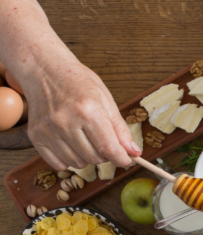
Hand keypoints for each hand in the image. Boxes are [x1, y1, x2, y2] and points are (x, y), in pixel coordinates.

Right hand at [24, 60, 138, 169]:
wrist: (45, 71)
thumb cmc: (78, 83)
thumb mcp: (106, 100)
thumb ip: (120, 129)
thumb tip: (134, 153)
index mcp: (88, 111)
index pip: (109, 148)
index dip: (122, 159)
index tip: (126, 160)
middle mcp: (65, 122)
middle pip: (94, 158)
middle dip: (105, 155)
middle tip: (103, 141)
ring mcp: (48, 130)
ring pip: (77, 163)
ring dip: (87, 157)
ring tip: (86, 139)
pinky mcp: (35, 136)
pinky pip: (58, 163)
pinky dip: (69, 159)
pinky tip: (71, 145)